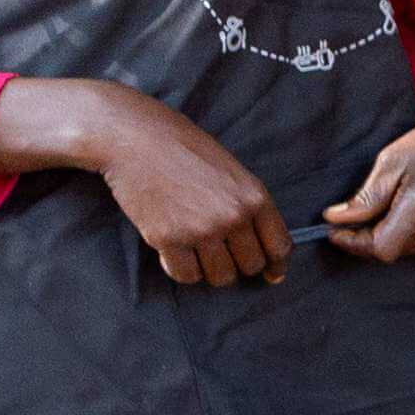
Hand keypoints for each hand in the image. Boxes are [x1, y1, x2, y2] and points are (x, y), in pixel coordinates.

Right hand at [4, 76, 281, 285]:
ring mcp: (201, 229)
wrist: (134, 136)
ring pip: (220, 277)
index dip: (275, 265)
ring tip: (193, 246)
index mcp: (254, 196)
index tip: (270, 274)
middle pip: (250, 266)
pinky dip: (180, 268)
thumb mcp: (231, 171)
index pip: (279, 247)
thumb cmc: (183, 149)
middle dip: (236, 263)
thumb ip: (249, 207)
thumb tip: (268, 255)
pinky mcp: (168, 239)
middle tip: (217, 250)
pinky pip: (186, 276)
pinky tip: (172, 249)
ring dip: (208, 268)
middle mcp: (233, 216)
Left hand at [322, 98, 414, 261]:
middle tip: (356, 216)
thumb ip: (366, 197)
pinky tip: (412, 212)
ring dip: (391, 235)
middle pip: (392, 251)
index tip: (335, 230)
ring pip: (407, 251)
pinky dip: (410, 235)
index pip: (381, 247)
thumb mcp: (391, 160)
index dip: (354, 243)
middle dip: (369, 237)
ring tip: (389, 208)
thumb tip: (336, 219)